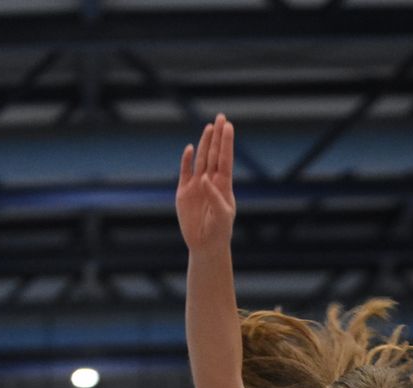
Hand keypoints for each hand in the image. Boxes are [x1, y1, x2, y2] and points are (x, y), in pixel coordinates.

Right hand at [177, 115, 236, 252]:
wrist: (205, 245)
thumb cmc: (219, 231)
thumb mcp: (222, 215)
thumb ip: (215, 196)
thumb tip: (205, 178)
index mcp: (224, 185)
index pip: (225, 159)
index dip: (226, 143)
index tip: (229, 126)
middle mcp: (211, 181)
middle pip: (214, 154)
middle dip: (217, 136)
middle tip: (221, 117)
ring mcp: (197, 185)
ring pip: (201, 159)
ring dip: (204, 143)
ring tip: (209, 127)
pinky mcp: (184, 192)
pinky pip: (185, 172)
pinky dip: (187, 160)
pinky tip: (190, 148)